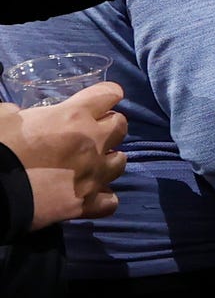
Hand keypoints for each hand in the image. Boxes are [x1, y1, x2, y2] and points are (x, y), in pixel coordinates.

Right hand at [0, 86, 128, 227]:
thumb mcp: (4, 118)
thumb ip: (18, 112)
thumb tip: (18, 115)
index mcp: (73, 116)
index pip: (109, 94)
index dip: (106, 95)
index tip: (100, 100)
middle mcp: (92, 142)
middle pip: (120, 126)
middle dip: (110, 127)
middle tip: (94, 133)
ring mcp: (93, 174)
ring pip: (120, 162)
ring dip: (108, 160)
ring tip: (94, 164)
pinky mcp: (86, 203)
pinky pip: (110, 201)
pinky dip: (103, 197)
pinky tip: (91, 194)